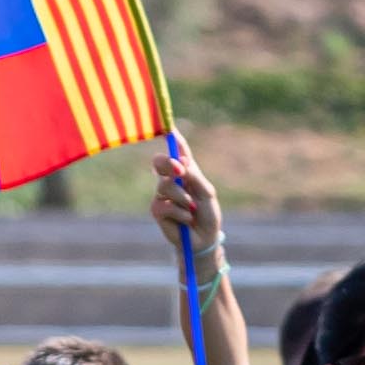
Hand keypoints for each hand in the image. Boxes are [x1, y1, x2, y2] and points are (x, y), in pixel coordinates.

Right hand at [149, 146, 225, 260]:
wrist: (204, 238)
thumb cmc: (208, 214)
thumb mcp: (207, 193)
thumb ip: (195, 176)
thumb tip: (182, 161)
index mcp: (187, 171)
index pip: (178, 151)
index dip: (172, 137)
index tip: (168, 125)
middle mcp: (171, 179)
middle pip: (160, 161)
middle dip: (168, 163)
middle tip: (180, 171)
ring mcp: (162, 194)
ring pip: (165, 186)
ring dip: (182, 198)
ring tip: (192, 209)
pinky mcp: (157, 210)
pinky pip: (164, 205)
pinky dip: (179, 213)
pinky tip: (186, 219)